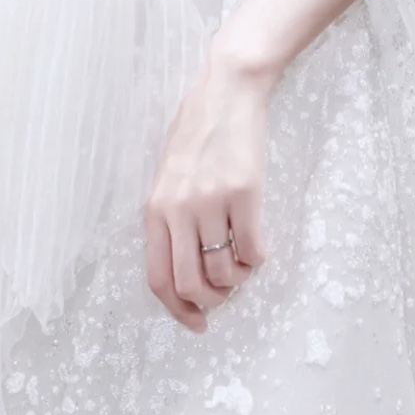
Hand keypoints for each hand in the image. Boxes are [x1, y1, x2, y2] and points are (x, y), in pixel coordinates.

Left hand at [143, 43, 275, 332]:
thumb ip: (170, 215)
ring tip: (243, 264)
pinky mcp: (246, 192)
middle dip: (211, 301)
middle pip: (190, 283)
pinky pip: (253, 248)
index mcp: (156, 207)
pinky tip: (258, 247)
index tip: (196, 323)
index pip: (158, 277)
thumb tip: (184, 265)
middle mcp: (180, 209)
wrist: (227, 91)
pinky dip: (258, 259)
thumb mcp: (169, 174)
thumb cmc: (198, 130)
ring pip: (225, 271)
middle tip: (225, 294)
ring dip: (238, 279)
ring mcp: (213, 202)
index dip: (177, 309)